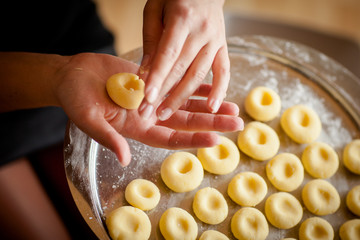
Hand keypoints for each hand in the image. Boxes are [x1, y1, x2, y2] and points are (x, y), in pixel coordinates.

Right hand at [54, 53, 242, 166]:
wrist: (73, 75)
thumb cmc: (75, 99)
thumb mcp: (89, 120)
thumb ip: (108, 138)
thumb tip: (124, 159)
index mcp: (138, 129)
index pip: (170, 138)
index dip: (192, 140)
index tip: (215, 141)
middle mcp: (150, 116)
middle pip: (187, 122)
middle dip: (212, 123)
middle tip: (237, 123)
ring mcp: (153, 98)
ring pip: (187, 103)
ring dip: (209, 105)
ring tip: (233, 106)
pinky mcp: (153, 80)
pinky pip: (178, 82)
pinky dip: (195, 84)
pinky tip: (212, 85)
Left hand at [139, 0, 228, 120]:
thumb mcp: (155, 9)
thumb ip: (151, 40)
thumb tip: (145, 72)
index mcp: (182, 19)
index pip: (168, 54)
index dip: (157, 77)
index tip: (147, 97)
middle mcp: (202, 32)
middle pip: (181, 69)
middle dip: (162, 94)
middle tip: (146, 114)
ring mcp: (215, 41)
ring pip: (199, 75)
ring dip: (181, 98)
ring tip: (164, 115)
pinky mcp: (223, 48)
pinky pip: (224, 72)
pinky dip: (219, 90)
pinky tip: (211, 108)